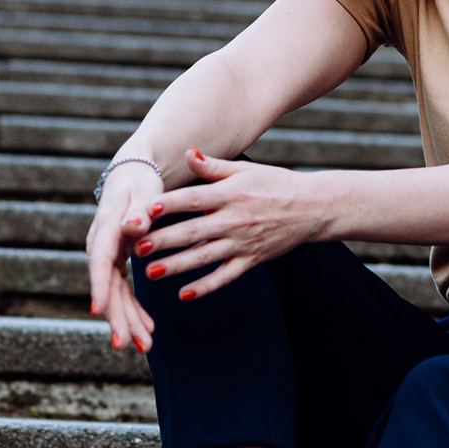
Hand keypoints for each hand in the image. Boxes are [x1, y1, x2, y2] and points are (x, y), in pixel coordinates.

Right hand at [87, 159, 164, 352]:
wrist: (133, 177)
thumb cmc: (140, 183)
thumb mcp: (143, 192)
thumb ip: (139, 211)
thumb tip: (134, 226)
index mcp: (106, 229)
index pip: (99, 261)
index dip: (99, 286)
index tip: (98, 311)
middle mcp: (101, 246)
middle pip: (106, 286)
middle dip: (116, 316)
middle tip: (125, 345)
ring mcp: (107, 256)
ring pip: (115, 294)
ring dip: (128, 320)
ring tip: (144, 346)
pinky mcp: (117, 262)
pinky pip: (123, 290)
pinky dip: (135, 309)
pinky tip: (149, 329)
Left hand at [133, 150, 326, 300]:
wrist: (312, 207)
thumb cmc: (274, 183)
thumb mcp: (244, 170)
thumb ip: (213, 166)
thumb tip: (186, 153)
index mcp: (230, 194)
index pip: (194, 200)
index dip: (169, 205)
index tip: (145, 211)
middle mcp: (234, 220)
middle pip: (193, 232)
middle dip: (163, 241)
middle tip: (136, 248)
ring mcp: (243, 243)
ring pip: (204, 257)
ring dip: (176, 266)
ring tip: (150, 273)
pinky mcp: (252, 260)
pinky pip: (226, 276)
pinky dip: (206, 286)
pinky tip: (184, 294)